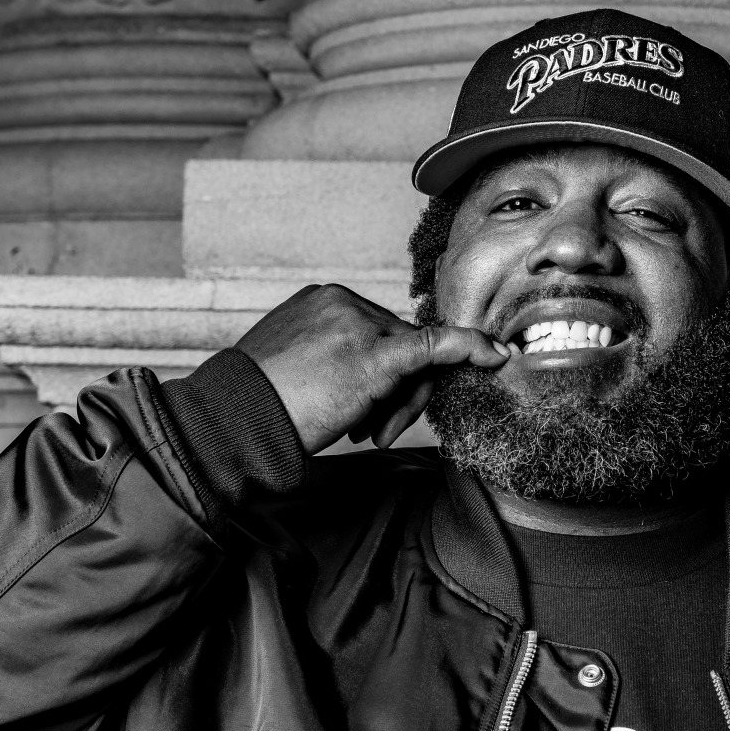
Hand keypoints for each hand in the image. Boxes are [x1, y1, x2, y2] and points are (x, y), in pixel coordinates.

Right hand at [235, 284, 509, 453]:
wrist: (233, 422)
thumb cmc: (258, 403)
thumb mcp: (296, 364)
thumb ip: (337, 356)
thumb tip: (376, 377)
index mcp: (323, 299)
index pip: (379, 331)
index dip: (385, 375)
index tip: (369, 409)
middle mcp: (343, 301)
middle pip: (401, 345)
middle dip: (397, 393)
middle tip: (372, 431)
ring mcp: (359, 326)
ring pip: (413, 361)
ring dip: (399, 404)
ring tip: (363, 431)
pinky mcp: (374, 357)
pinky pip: (435, 346)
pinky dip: (469, 347)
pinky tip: (496, 354)